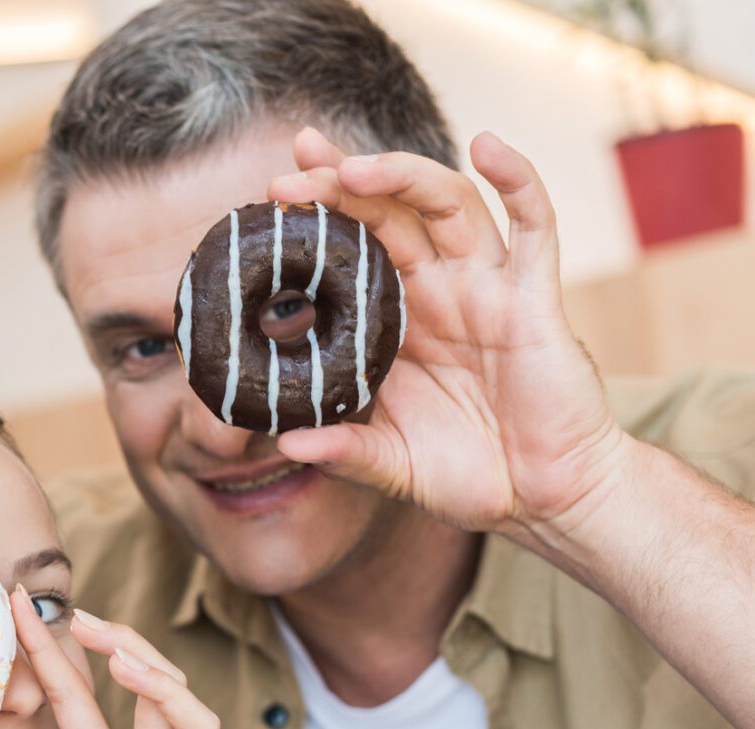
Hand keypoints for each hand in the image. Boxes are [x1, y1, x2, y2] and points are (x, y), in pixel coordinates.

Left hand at [267, 128, 631, 545]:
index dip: (319, 211)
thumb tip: (288, 444)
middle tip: (289, 175)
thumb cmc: (469, 474)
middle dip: (340, 184)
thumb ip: (344, 451)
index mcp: (397, 319)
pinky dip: (517, 179)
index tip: (272, 190)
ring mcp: (487, 287)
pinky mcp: (535, 297)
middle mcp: (439, 290)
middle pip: (388, 211)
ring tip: (352, 169)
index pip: (353, 244)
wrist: (544, 497)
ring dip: (402, 175)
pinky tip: (489, 144)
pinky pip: (534, 226)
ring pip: (447, 204)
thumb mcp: (391, 464)